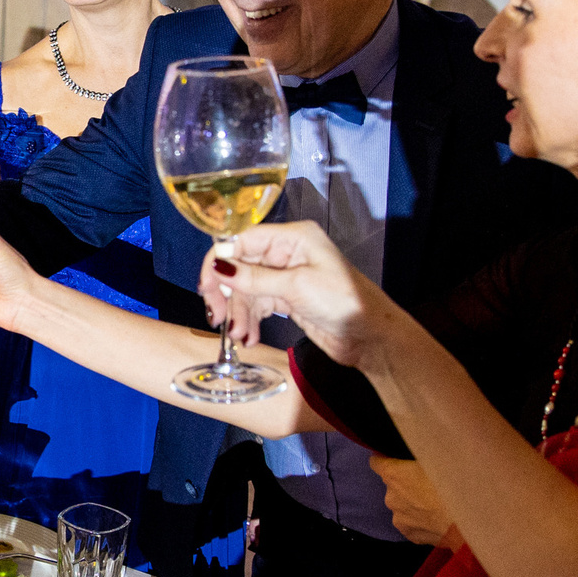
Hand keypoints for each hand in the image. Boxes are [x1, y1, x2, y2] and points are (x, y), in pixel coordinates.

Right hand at [204, 221, 389, 365]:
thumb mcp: (296, 287)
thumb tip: (219, 267)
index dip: (220, 261)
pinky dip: (250, 320)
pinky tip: (248, 336)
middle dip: (228, 293)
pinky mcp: (288, 299)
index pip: (243, 240)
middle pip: (241, 266)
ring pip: (247, 290)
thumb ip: (255, 278)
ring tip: (240, 336)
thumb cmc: (346, 302)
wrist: (371, 338)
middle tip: (217, 316)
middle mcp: (288, 253)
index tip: (206, 286)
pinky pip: (258, 305)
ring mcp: (287, 277)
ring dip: (239, 313)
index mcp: (294, 238)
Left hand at [373, 453, 451, 547]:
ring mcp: (399, 519)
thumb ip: (423, 453)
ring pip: (403, 506)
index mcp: (393, 474)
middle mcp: (390, 497)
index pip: (376, 462)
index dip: (386, 459)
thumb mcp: (440, 458)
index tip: (396, 460)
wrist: (467, 522)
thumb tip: (422, 449)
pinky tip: (438, 518)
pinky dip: (421, 520)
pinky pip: (412, 523)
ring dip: (414, 503)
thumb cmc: (455, 485)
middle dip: (407, 484)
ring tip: (437, 504)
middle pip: (393, 486)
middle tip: (429, 483)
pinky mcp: (410, 535)